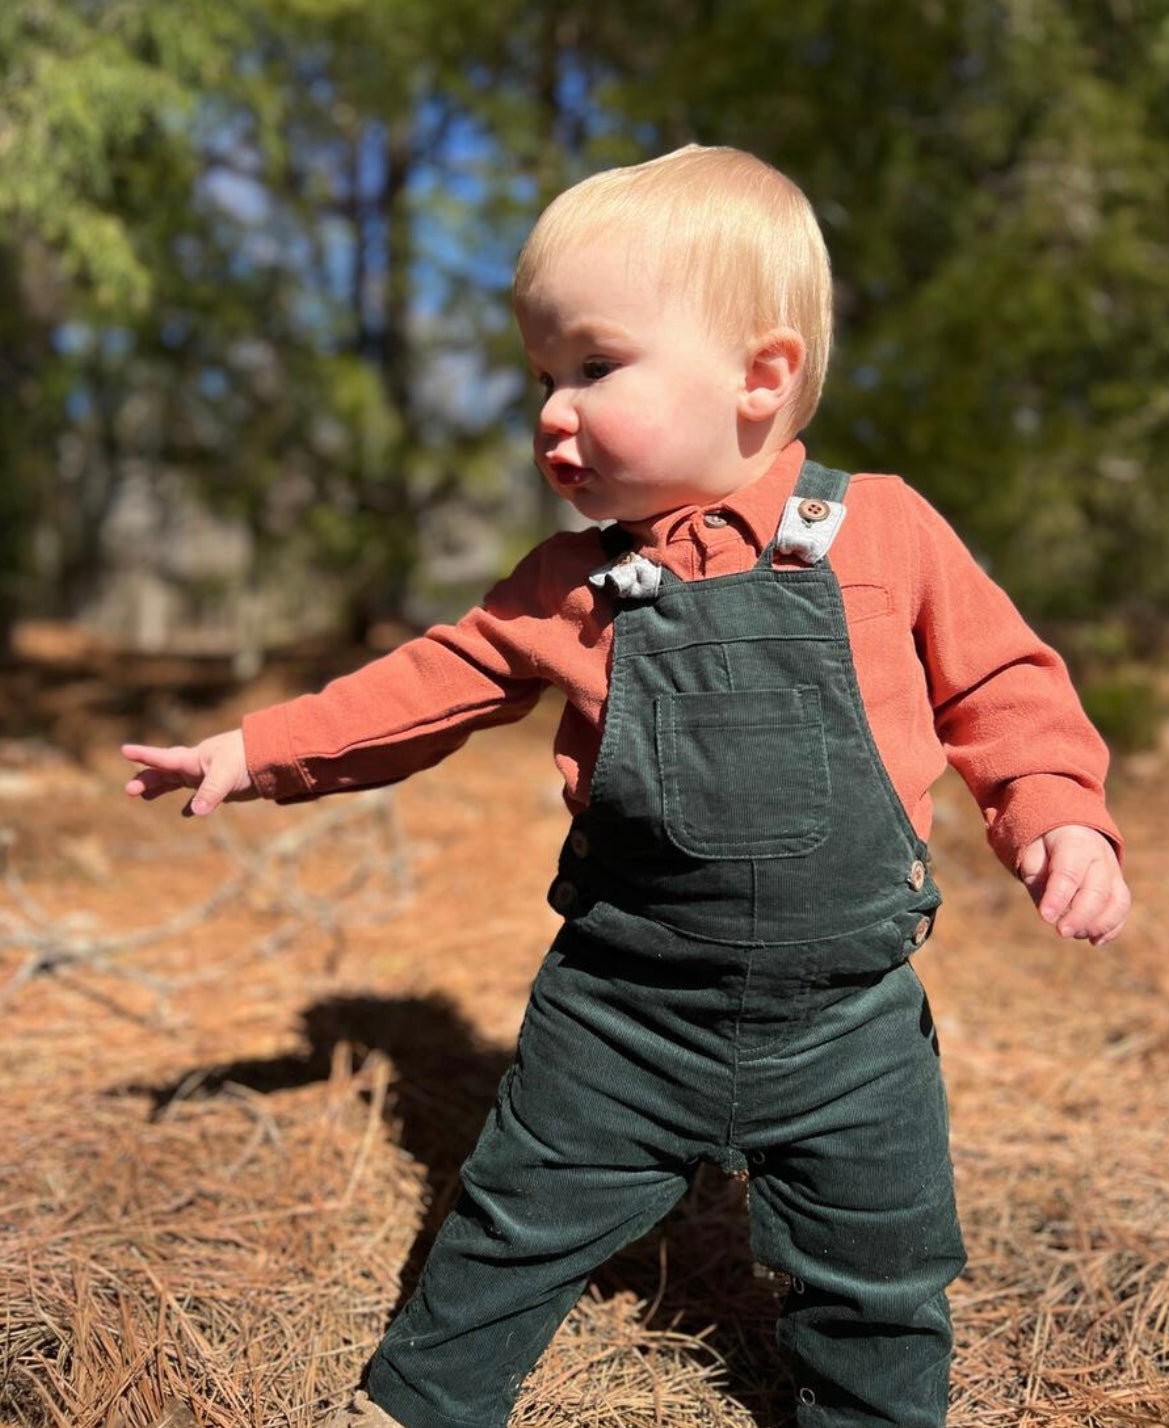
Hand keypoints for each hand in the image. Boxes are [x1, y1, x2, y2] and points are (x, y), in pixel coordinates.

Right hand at [122, 730, 256, 816]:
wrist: (272, 756)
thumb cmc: (247, 758)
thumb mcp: (226, 774)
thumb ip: (210, 792)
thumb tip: (196, 811)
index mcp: (193, 759)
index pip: (164, 758)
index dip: (144, 755)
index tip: (124, 750)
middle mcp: (195, 766)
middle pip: (164, 772)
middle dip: (146, 779)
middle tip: (130, 790)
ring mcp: (205, 776)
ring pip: (176, 782)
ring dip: (160, 788)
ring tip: (143, 795)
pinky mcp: (219, 787)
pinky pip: (199, 797)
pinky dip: (192, 805)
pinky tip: (187, 813)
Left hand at [1017, 824, 1130, 945]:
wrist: (1070, 828)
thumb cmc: (1045, 845)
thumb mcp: (1031, 853)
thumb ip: (1037, 878)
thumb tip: (1050, 911)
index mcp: (1074, 843)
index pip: (1069, 873)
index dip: (1058, 897)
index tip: (1046, 917)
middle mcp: (1100, 857)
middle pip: (1097, 891)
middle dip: (1080, 916)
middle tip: (1061, 932)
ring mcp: (1113, 872)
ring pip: (1117, 901)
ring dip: (1098, 924)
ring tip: (1076, 935)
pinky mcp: (1118, 886)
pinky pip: (1121, 909)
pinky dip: (1112, 928)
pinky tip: (1094, 941)